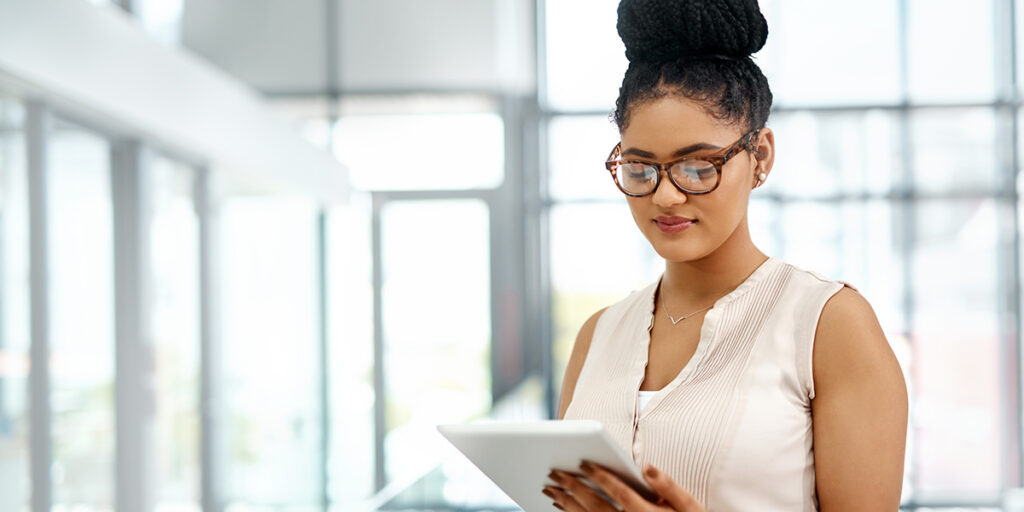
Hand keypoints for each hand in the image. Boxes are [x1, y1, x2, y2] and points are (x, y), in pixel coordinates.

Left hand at [542, 462, 705, 511]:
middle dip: (574, 488)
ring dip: (568, 504)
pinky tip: (563, 506)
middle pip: (596, 507)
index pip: (619, 492)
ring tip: (551, 489)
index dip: (600, 476)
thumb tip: (647, 468)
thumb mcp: (689, 506)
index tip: (583, 462)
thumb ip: (669, 486)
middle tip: (554, 473)